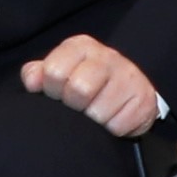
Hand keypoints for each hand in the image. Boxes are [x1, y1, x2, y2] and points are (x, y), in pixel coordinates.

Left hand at [21, 33, 165, 139]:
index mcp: (80, 46)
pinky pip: (118, 125)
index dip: (52, 90)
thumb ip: (37, 74)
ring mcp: (129, 75)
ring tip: (96, 113)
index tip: (58, 95)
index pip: (54, 72)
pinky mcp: (144, 98)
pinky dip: (111, 129)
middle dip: (75, 106)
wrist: (127, 91)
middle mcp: (107, 56)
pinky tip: (112, 119)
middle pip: (79, 90)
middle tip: (79, 107)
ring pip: (99, 111)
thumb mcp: (58, 72)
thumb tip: (32, 82)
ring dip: (93, 121)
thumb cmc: (84, 83)